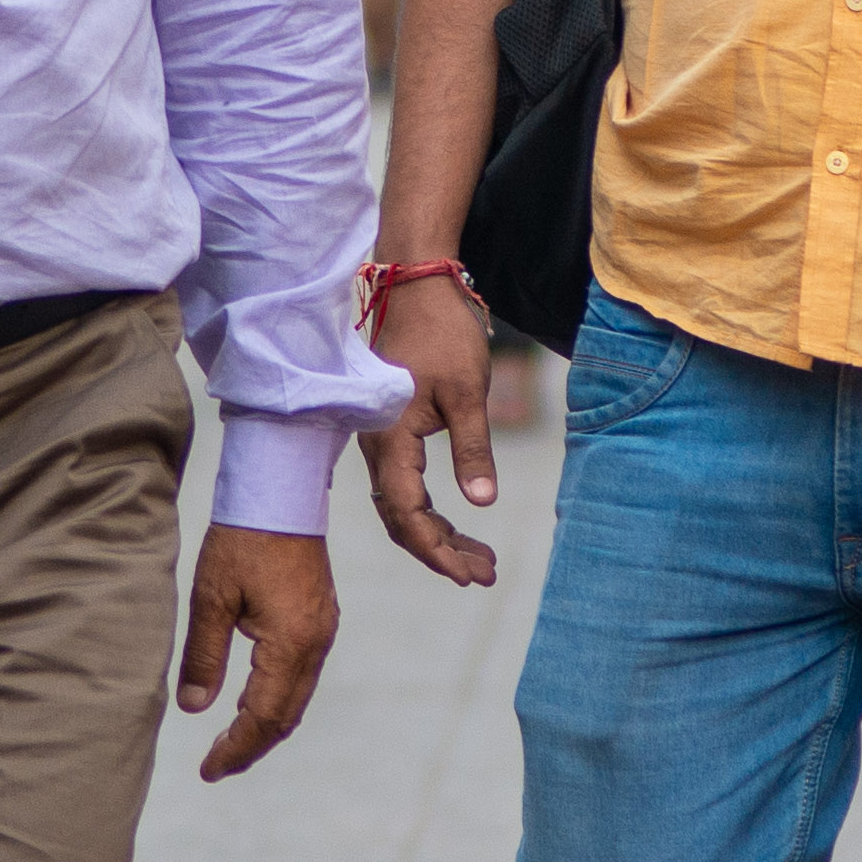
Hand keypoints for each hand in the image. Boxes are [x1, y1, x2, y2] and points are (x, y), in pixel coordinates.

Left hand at [179, 524, 341, 780]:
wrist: (281, 490)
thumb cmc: (242, 539)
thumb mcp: (210, 598)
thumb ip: (203, 657)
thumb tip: (194, 708)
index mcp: (290, 643)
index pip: (264, 717)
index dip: (236, 749)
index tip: (208, 771)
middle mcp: (315, 643)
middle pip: (286, 716)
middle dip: (251, 745)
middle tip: (216, 766)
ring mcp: (324, 630)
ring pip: (297, 697)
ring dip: (265, 723)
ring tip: (229, 741)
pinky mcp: (321, 617)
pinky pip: (302, 675)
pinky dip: (277, 698)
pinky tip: (252, 700)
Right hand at [357, 271, 502, 583]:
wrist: (420, 287)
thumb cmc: (444, 334)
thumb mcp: (468, 393)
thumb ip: (473, 450)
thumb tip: (481, 503)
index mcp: (390, 440)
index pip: (406, 514)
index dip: (435, 551)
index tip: (469, 574)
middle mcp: (377, 447)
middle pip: (401, 519)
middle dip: (441, 552)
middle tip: (485, 574)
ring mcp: (381, 442)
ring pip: (403, 506)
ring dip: (439, 535)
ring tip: (482, 559)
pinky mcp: (392, 433)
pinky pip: (405, 486)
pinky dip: (432, 511)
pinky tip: (462, 521)